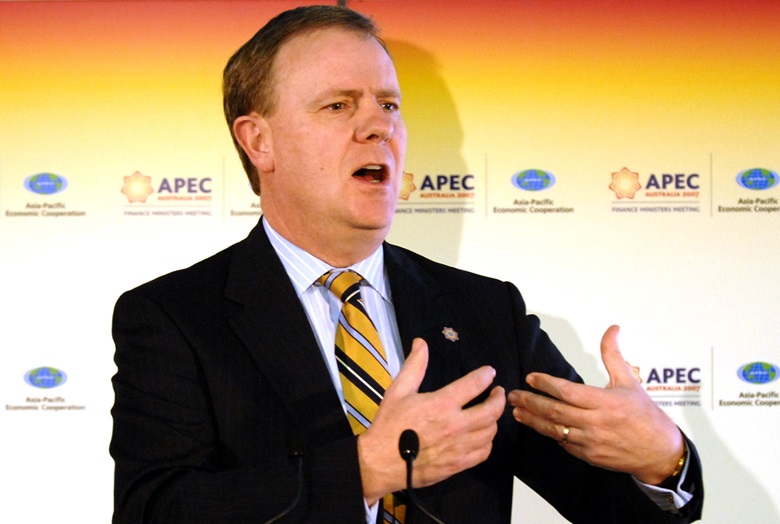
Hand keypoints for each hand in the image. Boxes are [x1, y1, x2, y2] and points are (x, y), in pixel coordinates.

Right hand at [358, 337, 505, 503]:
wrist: (381, 461)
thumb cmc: (389, 424)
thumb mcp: (398, 390)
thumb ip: (414, 366)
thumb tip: (421, 342)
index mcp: (442, 404)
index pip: (474, 385)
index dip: (486, 376)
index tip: (490, 373)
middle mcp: (455, 425)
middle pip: (491, 411)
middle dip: (499, 399)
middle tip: (498, 392)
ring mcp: (459, 447)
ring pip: (490, 432)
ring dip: (494, 420)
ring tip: (490, 413)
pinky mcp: (458, 465)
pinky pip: (484, 452)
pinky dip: (488, 442)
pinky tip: (482, 436)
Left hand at [507, 325, 682, 484]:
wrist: (659, 452)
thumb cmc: (645, 416)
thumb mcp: (629, 381)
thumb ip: (613, 355)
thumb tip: (612, 329)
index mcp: (604, 402)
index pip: (567, 391)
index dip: (545, 384)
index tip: (530, 378)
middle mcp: (595, 423)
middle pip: (554, 411)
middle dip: (529, 402)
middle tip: (513, 395)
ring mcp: (590, 442)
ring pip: (553, 430)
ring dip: (532, 420)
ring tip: (516, 412)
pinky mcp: (588, 456)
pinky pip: (563, 444)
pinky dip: (550, 434)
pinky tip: (540, 426)